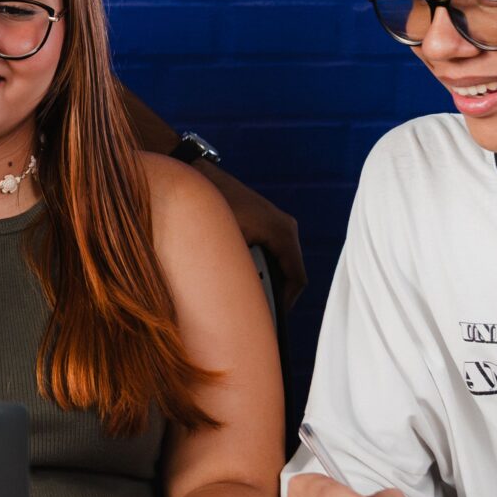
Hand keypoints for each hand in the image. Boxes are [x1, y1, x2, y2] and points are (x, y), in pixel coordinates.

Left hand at [194, 162, 306, 308]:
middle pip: (290, 273)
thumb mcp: (227, 244)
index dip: (286, 302)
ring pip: (279, 264)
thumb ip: (238, 272)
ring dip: (265, 281)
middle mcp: (286, 228)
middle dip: (274, 294)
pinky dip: (259, 268)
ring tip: (247, 297)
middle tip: (257, 313)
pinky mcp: (265, 225)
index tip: (271, 319)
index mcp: (283, 233)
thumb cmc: (213, 208)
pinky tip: (241, 277)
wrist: (199, 178)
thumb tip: (241, 301)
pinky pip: (270, 254)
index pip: (297, 277)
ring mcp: (277, 225)